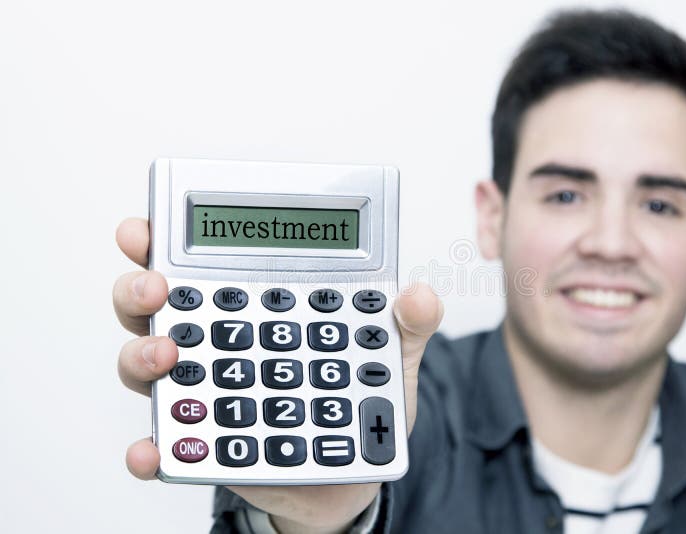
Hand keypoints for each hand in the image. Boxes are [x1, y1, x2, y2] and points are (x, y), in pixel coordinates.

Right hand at [114, 217, 443, 532]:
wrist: (357, 469)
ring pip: (148, 365)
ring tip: (167, 357)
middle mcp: (219, 343)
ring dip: (142, 356)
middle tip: (156, 286)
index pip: (202, 263)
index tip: (144, 229)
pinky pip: (167, 446)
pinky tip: (153, 451)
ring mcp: (207, 393)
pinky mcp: (207, 447)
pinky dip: (153, 448)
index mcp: (255, 306)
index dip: (163, 241)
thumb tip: (417, 294)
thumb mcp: (389, 355)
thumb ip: (406, 324)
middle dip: (139, 288)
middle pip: (158, 306)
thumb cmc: (360, 399)